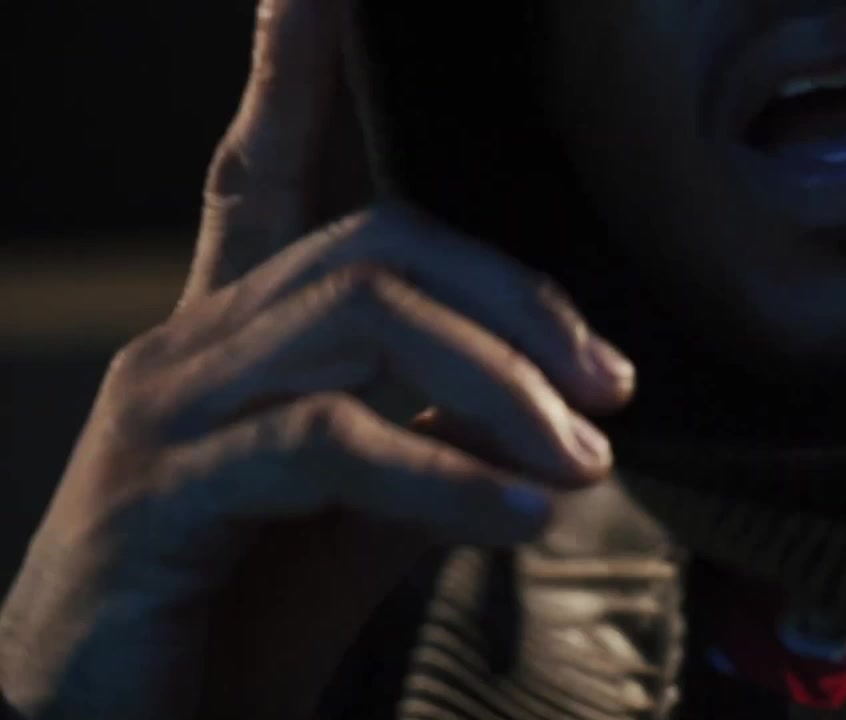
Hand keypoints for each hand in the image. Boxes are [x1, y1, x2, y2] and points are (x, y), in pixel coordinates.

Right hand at [0, 1, 633, 717]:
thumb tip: (546, 422)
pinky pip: (328, 443)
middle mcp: (193, 345)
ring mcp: (169, 410)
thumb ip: (435, 448)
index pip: (270, 173)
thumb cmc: (239, 613)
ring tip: (583, 464)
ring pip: (362, 325)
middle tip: (610, 387)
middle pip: (375, 248)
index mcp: (239, 338)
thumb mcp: (361, 518)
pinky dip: (441, 476)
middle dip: (511, 302)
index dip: (296, 74)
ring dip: (497, 389)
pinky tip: (521, 515)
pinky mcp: (163, 491)